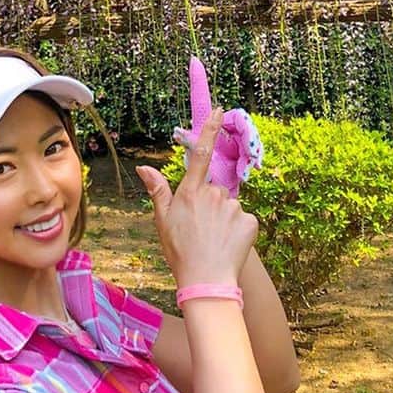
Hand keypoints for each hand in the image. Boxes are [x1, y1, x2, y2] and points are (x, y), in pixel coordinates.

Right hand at [136, 107, 257, 288]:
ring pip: (230, 206)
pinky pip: (244, 220)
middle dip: (211, 204)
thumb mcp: (162, 221)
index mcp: (190, 192)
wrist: (207, 282)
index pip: (200, 154)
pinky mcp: (250, 221)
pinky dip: (238, 230)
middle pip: (215, 190)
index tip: (219, 110)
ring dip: (224, 219)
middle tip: (201, 229)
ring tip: (214, 241)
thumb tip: (143, 166)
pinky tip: (228, 245)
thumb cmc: (181, 252)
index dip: (210, 129)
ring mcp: (233, 207)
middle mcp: (213, 195)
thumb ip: (157, 190)